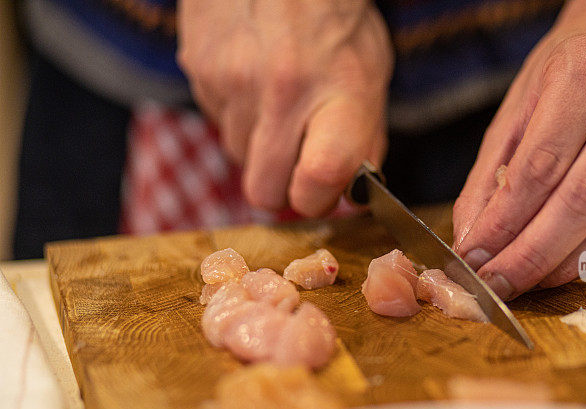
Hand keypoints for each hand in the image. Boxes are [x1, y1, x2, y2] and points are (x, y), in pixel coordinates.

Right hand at [177, 0, 392, 216]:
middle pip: (264, 191)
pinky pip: (215, 119)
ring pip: (236, 156)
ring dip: (256, 145)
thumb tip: (350, 192)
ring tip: (276, 102)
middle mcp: (283, 91)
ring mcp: (234, 80)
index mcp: (338, 94)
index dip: (317, 199)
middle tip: (295, 164)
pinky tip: (252, 77)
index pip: (318, 180)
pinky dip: (235, 111)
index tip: (320, 191)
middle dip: (280, 188)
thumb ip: (364, 138)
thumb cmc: (337, 19)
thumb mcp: (371, 75)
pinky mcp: (200, 68)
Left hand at [452, 0, 585, 298]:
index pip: (542, 163)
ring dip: (566, 263)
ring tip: (526, 282)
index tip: (474, 254)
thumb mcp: (520, 104)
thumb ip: (491, 174)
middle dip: (532, 253)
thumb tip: (472, 241)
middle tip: (496, 284)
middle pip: (585, 198)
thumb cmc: (574, 68)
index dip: (505, 220)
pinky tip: (563, 268)